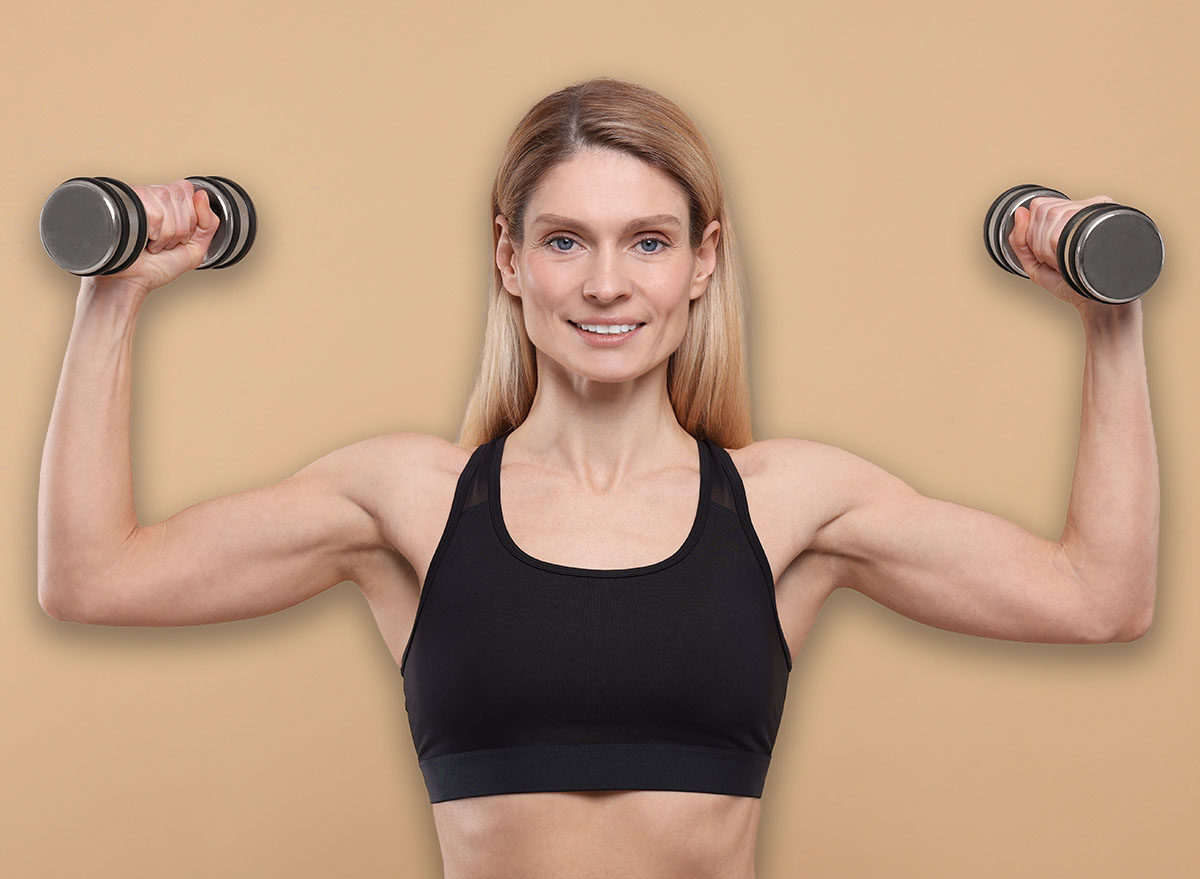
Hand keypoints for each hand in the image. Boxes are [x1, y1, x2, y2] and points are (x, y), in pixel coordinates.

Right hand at [103, 179, 219, 295]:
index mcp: (166, 201)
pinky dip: (156, 234)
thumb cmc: (158, 267)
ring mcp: (136, 198)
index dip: (190, 217)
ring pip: (166, 200)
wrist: (132, 281)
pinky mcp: (124, 204)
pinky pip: (155, 213)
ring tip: (155, 243)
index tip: (179, 237)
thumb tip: (202, 194)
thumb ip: (208, 223)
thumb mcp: (195, 248)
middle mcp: (150, 195)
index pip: (187, 189)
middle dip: (181, 227)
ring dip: (167, 233)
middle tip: (166, 243)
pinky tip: (146, 240)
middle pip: (180, 194)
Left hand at [1008, 194, 1113, 310]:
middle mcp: (1087, 209)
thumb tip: (1019, 212)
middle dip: (1038, 241)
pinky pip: (1060, 227)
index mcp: (1073, 214)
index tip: (1047, 254)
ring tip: (1064, 261)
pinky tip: (1065, 260)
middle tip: (1056, 261)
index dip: (1034, 232)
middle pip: (1043, 209)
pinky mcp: (1102, 221)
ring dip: (1046, 247)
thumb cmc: (1071, 282)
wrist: (1100, 302)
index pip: (1040, 205)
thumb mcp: (1036, 262)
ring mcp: (1096, 213)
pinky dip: (1052, 250)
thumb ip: (1020, 240)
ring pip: (1051, 214)